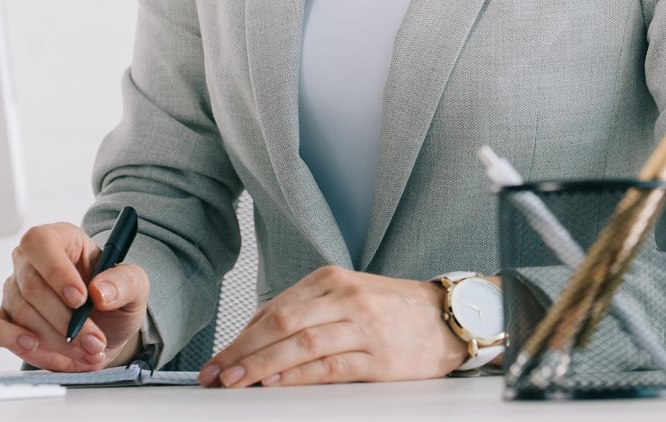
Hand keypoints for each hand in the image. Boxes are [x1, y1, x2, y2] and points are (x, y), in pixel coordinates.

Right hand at [0, 222, 150, 372]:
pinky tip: (33, 347)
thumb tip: (100, 291)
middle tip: (94, 342)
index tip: (81, 300)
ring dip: (53, 341)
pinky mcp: (3, 318)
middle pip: (31, 285)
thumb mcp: (135, 286)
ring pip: (19, 313)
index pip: (41, 243)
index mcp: (62, 239)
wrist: (107, 330)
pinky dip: (7, 338)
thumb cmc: (115, 299)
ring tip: (85, 354)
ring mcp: (13, 290)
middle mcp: (31, 262)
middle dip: (64, 322)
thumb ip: (125, 282)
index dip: (56, 271)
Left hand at [197, 267, 469, 386]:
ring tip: (236, 382)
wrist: (449, 317)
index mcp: (331, 280)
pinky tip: (276, 384)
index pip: (274, 308)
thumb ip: (306, 312)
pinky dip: (297, 376)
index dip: (241, 336)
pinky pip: (328, 366)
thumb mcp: (348, 296)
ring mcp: (361, 326)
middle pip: (280, 323)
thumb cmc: (394, 308)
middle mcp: (344, 297)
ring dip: (261, 366)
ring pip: (300, 344)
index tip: (219, 357)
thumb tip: (258, 337)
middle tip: (216, 373)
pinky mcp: (377, 357)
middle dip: (242, 351)